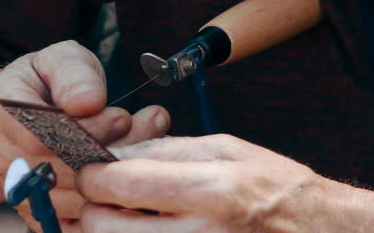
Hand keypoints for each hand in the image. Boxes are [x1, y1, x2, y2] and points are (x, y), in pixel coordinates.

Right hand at [0, 41, 170, 226]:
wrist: (24, 111)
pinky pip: (73, 214)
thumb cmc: (47, 80)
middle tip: (149, 128)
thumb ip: (73, 74)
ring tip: (146, 143)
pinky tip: (128, 170)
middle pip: (58, 168)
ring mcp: (13, 185)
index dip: (86, 131)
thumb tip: (88, 102)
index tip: (122, 117)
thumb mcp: (60, 59)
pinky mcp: (33, 208)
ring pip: (70, 195)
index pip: (39, 134)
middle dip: (110, 150)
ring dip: (115, 174)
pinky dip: (106, 196)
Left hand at [73, 134, 349, 232]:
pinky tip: (149, 231)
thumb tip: (116, 153)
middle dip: (93, 210)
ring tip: (127, 217)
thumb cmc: (280, 191)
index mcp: (212, 191)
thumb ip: (170, 150)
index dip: (94, 176)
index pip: (122, 185)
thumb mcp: (231, 150)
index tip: (93, 171)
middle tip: (104, 199)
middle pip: (105, 228)